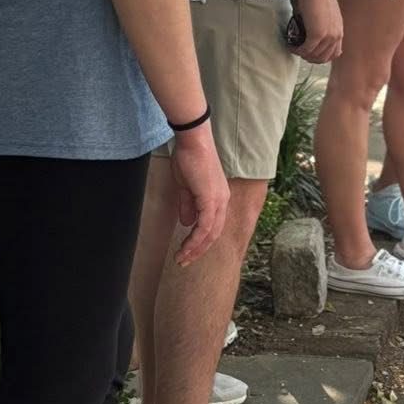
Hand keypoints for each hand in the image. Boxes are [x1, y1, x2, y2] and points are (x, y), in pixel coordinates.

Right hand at [169, 123, 229, 263]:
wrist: (193, 142)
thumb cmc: (189, 159)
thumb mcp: (187, 187)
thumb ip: (188, 206)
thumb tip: (187, 224)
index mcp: (218, 198)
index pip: (213, 227)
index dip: (200, 242)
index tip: (186, 252)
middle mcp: (222, 201)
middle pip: (214, 234)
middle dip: (198, 250)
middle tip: (183, 261)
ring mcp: (218, 200)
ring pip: (210, 233)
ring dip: (195, 248)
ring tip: (181, 258)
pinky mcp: (211, 199)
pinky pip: (205, 225)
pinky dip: (196, 238)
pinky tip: (186, 246)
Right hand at [294, 0, 343, 62]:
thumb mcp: (325, 13)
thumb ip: (324, 24)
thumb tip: (311, 32)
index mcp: (339, 30)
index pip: (334, 54)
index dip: (321, 57)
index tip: (310, 54)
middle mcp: (336, 35)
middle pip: (324, 58)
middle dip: (310, 58)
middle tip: (299, 53)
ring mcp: (328, 36)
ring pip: (314, 55)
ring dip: (302, 54)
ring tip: (293, 48)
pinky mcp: (317, 34)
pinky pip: (306, 49)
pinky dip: (297, 50)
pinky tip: (290, 46)